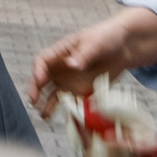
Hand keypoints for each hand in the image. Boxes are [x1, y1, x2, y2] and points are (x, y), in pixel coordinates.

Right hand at [28, 6, 156, 116]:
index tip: (39, 81)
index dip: (38, 71)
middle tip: (33, 101)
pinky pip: (72, 102)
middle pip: (42, 80)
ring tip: (44, 116)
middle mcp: (61, 68)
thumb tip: (71, 65)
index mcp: (60, 52)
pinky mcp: (81, 91)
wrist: (123, 47)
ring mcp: (70, 81)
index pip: (42, 61)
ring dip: (48, 105)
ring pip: (54, 94)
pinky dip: (69, 111)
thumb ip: (83, 55)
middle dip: (36, 91)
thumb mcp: (95, 43)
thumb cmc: (106, 37)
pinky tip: (67, 119)